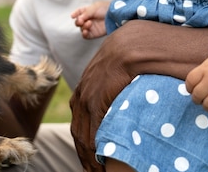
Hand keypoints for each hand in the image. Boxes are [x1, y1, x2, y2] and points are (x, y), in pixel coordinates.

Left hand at [70, 33, 134, 171]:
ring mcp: (87, 100)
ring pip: (83, 137)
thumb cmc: (127, 60)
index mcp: (82, 92)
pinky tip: (102, 162)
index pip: (78, 125)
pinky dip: (95, 150)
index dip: (83, 145)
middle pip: (78, 134)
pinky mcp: (96, 102)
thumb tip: (117, 105)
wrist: (130, 46)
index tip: (89, 160)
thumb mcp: (112, 77)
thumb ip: (110, 92)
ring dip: (89, 158)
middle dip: (84, 155)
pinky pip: (93, 132)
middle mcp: (80, 97)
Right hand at [71, 1, 108, 38]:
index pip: (79, 13)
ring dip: (83, 26)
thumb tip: (78, 19)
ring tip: (89, 24)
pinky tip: (85, 31)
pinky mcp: (94, 34)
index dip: (75, 14)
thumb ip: (85, 14)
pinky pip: (86, 36)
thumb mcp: (94, 8)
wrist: (115, 16)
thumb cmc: (106, 9)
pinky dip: (84, 34)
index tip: (72, 16)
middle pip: (78, 22)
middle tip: (81, 21)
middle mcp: (88, 19)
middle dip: (78, 21)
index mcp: (88, 11)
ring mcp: (91, 27)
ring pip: (81, 29)